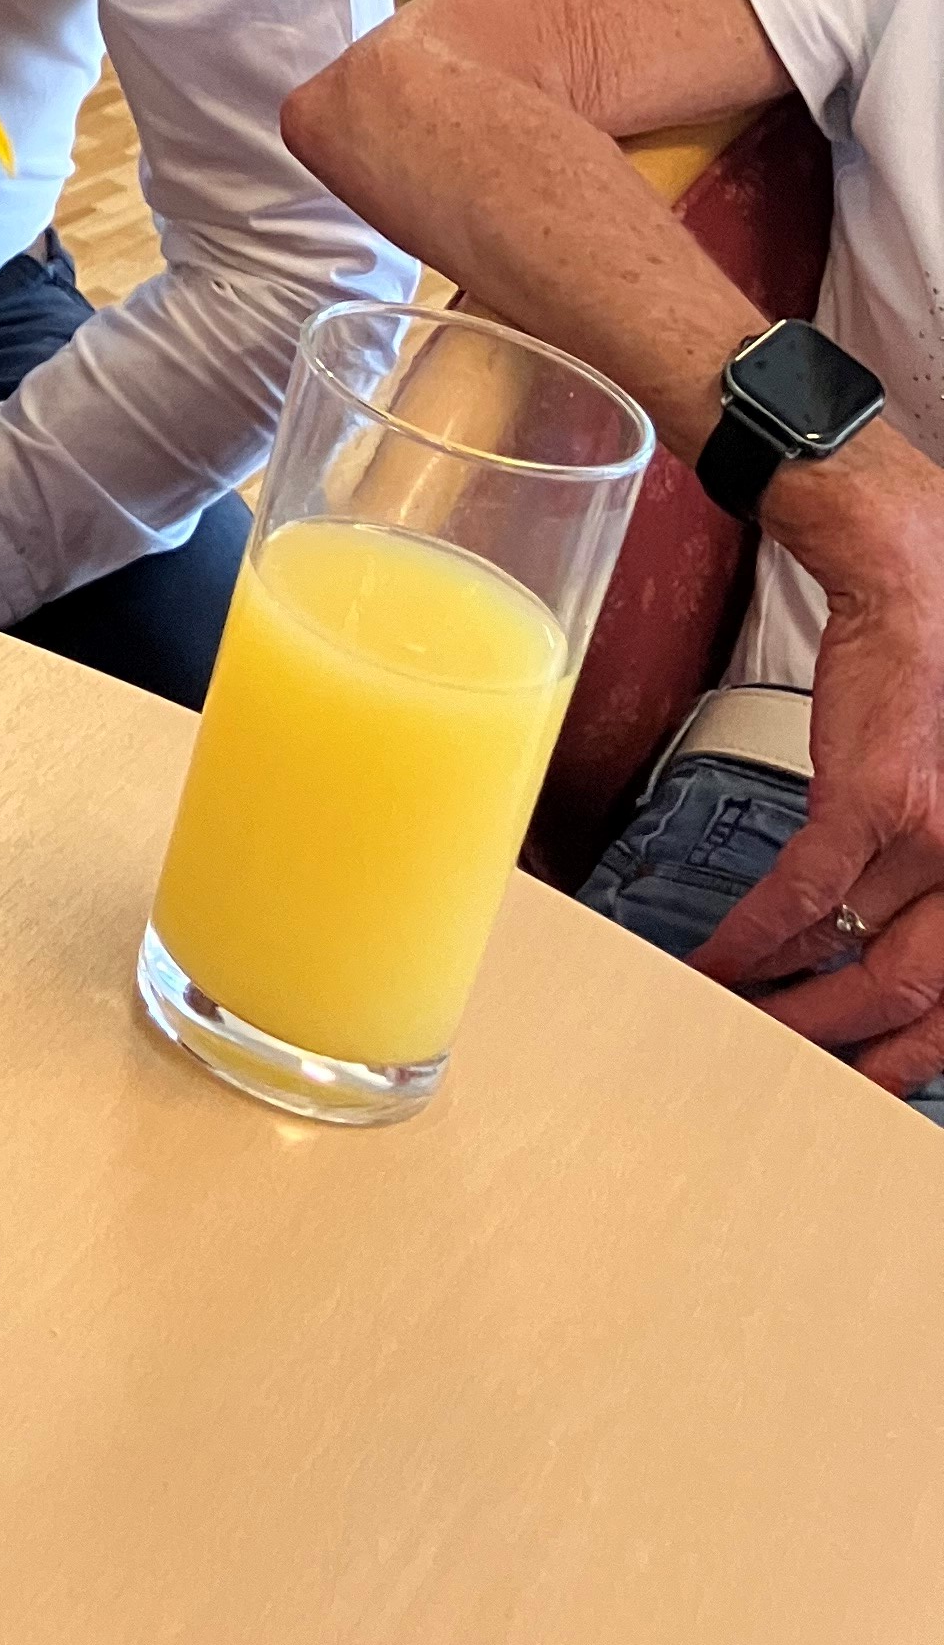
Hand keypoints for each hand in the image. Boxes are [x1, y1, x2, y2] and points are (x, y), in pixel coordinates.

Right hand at [692, 441, 943, 1095]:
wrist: (914, 573)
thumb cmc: (939, 661)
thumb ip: (930, 854)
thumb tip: (872, 920)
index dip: (912, 1048)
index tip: (866, 1071)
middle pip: (918, 995)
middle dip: (849, 1044)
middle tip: (796, 1065)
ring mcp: (937, 837)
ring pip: (859, 958)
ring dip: (792, 1001)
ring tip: (742, 1017)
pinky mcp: (873, 799)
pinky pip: (804, 898)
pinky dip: (754, 940)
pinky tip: (721, 961)